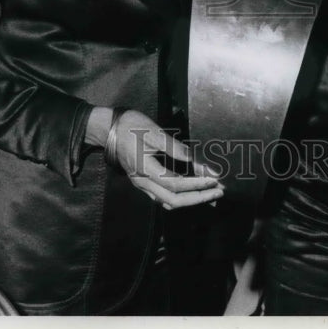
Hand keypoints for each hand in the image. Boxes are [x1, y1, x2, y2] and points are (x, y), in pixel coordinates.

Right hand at [107, 109, 223, 210]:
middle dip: (198, 198)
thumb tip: (191, 158)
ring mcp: (141, 185)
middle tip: (218, 192)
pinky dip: (179, 198)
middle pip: (173, 200)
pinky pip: (162, 198)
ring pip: (167, 202)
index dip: (196, 184)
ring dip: (190, 200)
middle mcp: (142, 182)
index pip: (175, 184)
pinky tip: (192, 193)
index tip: (214, 179)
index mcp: (145, 169)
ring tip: (210, 194)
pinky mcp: (142, 183)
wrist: (109, 129)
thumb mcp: (152, 131)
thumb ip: (172, 146)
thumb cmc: (131, 126)